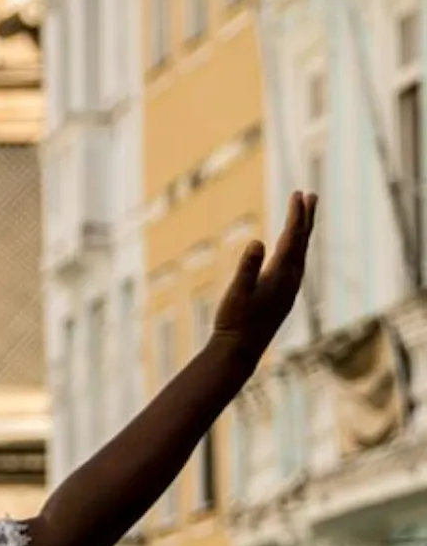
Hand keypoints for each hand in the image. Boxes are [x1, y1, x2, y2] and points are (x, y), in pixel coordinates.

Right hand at [209, 192, 318, 362]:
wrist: (240, 351)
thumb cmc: (235, 321)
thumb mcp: (236, 292)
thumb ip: (247, 267)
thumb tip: (257, 241)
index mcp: (281, 275)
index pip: (292, 238)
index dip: (296, 215)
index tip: (298, 194)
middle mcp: (291, 280)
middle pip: (302, 242)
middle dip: (305, 218)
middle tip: (309, 195)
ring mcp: (289, 289)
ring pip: (300, 253)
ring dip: (302, 233)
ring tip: (303, 217)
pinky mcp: (283, 296)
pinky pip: (295, 264)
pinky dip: (295, 249)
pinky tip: (291, 250)